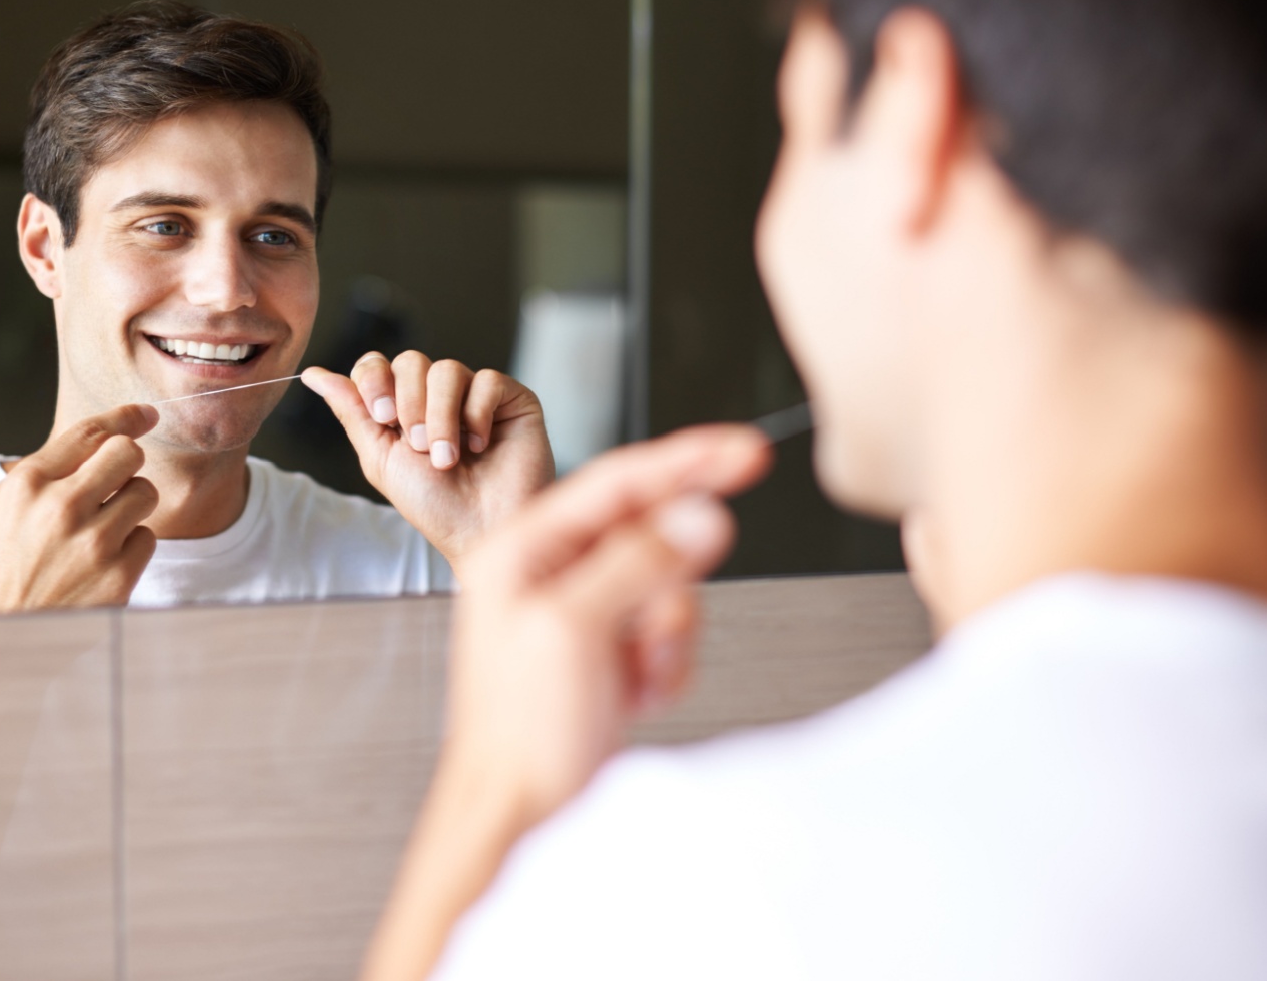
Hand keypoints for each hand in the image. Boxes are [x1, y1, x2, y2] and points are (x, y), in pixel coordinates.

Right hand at [0, 404, 160, 614]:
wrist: (2, 636)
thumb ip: (25, 474)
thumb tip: (72, 449)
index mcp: (27, 485)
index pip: (90, 432)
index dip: (125, 417)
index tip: (145, 414)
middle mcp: (61, 507)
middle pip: (127, 453)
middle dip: (127, 462)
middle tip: (117, 480)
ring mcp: (93, 542)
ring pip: (144, 493)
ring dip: (131, 506)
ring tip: (105, 526)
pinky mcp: (119, 575)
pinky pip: (148, 537)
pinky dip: (133, 545)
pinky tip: (106, 560)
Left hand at [301, 352, 555, 566]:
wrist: (480, 531)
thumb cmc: (433, 504)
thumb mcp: (381, 458)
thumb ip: (352, 411)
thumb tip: (312, 373)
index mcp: (403, 406)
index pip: (379, 364)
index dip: (375, 380)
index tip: (382, 416)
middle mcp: (438, 396)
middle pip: (411, 360)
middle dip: (409, 404)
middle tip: (418, 446)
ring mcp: (476, 395)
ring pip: (448, 370)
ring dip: (442, 417)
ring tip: (448, 457)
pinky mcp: (513, 400)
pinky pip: (487, 381)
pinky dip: (478, 414)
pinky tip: (482, 445)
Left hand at [359, 426, 769, 980]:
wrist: (521, 815)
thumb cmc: (520, 729)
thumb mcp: (575, 629)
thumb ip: (639, 563)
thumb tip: (697, 514)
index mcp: (522, 551)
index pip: (617, 482)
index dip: (687, 461)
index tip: (745, 452)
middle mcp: (549, 573)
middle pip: (648, 534)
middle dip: (671, 583)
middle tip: (658, 622)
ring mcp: (582, 613)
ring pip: (668, 586)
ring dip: (666, 634)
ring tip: (633, 674)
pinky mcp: (610, 652)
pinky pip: (669, 634)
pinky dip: (666, 665)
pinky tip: (635, 695)